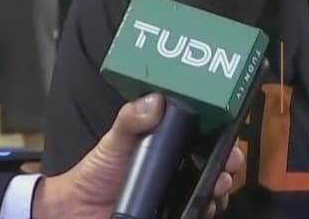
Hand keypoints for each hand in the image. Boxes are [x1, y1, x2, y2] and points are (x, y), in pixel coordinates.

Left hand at [32, 94, 244, 218]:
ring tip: (219, 184)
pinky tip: (207, 206)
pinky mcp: (173, 214)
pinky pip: (197, 212)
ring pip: (210, 189)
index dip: (219, 131)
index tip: (230, 128)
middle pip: (213, 162)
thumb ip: (131, 120)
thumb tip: (155, 100)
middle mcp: (176, 168)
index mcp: (164, 145)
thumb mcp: (112, 141)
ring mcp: (176, 194)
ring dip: (221, 186)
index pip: (200, 135)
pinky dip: (207, 209)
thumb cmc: (95, 174)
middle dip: (228, 160)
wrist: (78, 212)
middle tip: (230, 160)